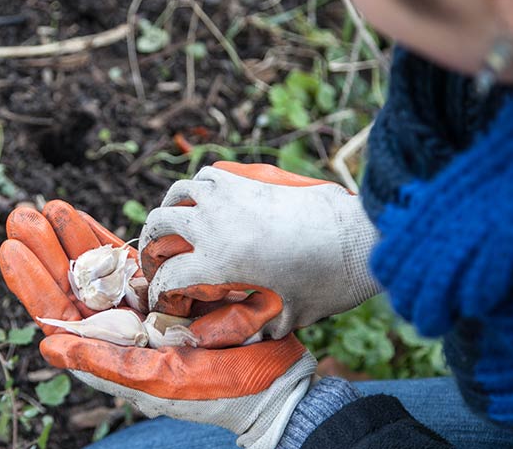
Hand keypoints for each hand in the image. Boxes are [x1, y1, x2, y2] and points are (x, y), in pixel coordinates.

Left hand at [0, 201, 315, 448]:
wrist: (272, 384)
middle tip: (20, 214)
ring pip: (97, 267)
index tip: (11, 247)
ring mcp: (143, 306)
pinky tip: (86, 221)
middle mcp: (120, 328)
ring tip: (47, 207)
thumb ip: (107, 362)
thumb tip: (50, 344)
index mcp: (110, 352)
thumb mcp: (160, 379)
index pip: (61, 313)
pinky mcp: (169, 289)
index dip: (32, 280)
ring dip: (72, 237)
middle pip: (72, 282)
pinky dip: (108, 241)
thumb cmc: (217, 392)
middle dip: (46, 247)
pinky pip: (130, 262)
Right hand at [140, 162, 379, 338]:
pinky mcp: (249, 180)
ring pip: (178, 192)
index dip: (159, 294)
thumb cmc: (328, 282)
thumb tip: (240, 336)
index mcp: (218, 262)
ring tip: (175, 225)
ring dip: (171, 210)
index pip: (168, 277)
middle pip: (159, 224)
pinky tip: (208, 202)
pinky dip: (199, 188)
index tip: (162, 302)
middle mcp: (214, 224)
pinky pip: (208, 175)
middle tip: (158, 260)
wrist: (361, 237)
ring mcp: (229, 196)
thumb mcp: (289, 316)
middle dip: (151, 246)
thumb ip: (258, 326)